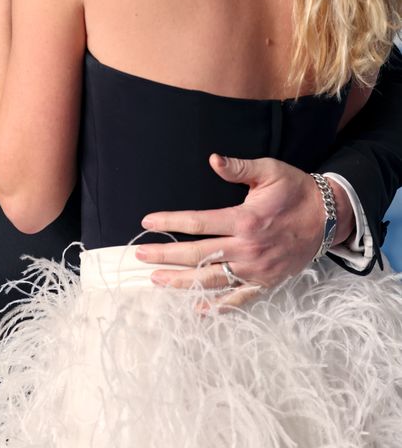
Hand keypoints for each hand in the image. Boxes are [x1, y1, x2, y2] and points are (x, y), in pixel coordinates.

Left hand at [134, 154, 354, 307]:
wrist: (328, 217)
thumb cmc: (295, 190)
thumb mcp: (269, 171)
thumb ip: (238, 167)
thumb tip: (213, 159)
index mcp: (245, 220)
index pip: (198, 223)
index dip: (171, 222)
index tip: (148, 222)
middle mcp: (247, 248)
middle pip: (198, 255)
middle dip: (166, 256)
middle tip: (141, 255)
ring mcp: (256, 270)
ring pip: (212, 280)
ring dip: (182, 282)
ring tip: (156, 280)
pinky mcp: (266, 282)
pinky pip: (239, 299)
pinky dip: (218, 307)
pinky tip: (198, 310)